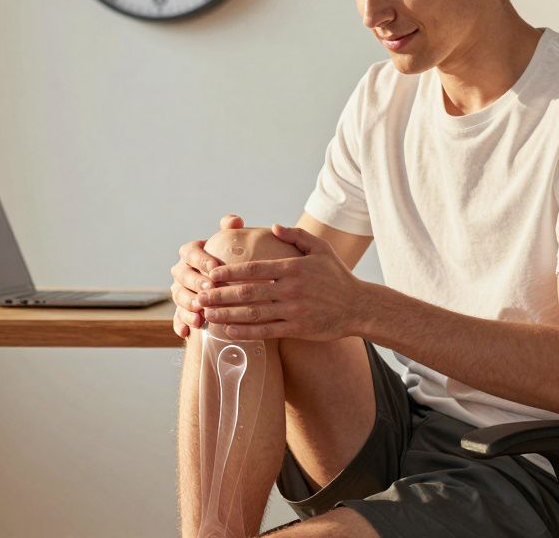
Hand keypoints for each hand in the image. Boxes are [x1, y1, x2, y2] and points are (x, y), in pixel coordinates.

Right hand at [170, 213, 244, 338]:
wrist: (228, 290)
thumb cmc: (230, 263)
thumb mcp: (232, 245)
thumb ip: (231, 231)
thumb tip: (234, 221)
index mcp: (191, 253)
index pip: (190, 252)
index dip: (200, 259)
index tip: (216, 267)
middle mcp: (182, 271)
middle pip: (182, 275)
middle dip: (194, 283)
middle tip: (210, 289)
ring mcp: (179, 292)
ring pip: (178, 297)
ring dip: (188, 304)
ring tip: (201, 311)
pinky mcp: (181, 311)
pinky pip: (176, 318)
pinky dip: (181, 324)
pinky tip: (188, 330)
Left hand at [198, 224, 365, 340]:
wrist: (358, 306)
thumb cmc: (337, 276)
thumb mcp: (321, 249)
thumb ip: (296, 236)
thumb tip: (273, 226)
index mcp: (293, 267)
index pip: (254, 268)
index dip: (229, 272)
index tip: (210, 274)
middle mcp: (291, 289)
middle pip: (247, 292)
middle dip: (220, 295)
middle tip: (200, 296)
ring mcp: (293, 310)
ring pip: (253, 313)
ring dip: (227, 315)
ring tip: (208, 315)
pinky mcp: (297, 328)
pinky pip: (266, 331)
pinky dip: (246, 332)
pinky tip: (229, 331)